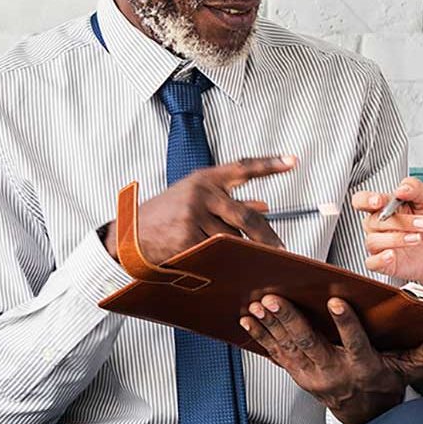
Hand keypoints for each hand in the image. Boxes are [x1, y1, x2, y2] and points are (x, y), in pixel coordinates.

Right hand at [104, 156, 296, 262]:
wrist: (129, 235)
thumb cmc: (163, 215)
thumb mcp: (193, 199)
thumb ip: (229, 201)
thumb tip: (264, 206)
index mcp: (204, 179)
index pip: (243, 168)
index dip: (270, 164)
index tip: (292, 161)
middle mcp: (201, 193)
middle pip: (246, 217)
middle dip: (266, 236)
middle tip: (280, 248)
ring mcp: (194, 216)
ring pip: (232, 240)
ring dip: (237, 251)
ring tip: (232, 256)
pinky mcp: (188, 238)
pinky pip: (216, 253)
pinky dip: (221, 260)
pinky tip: (214, 262)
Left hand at [239, 295, 422, 423]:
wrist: (363, 412)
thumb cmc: (383, 384)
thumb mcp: (409, 370)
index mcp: (362, 366)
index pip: (355, 344)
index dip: (346, 324)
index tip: (337, 303)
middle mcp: (333, 371)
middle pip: (309, 344)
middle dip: (290, 320)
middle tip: (275, 299)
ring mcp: (312, 374)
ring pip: (288, 347)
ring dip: (270, 325)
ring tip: (257, 304)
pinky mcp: (297, 373)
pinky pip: (275, 354)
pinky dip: (261, 336)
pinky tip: (249, 320)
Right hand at [351, 177, 422, 293]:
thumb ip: (416, 188)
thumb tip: (402, 187)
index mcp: (386, 207)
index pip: (363, 200)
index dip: (366, 200)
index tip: (379, 201)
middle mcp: (381, 226)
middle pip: (372, 221)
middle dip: (400, 221)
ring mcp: (382, 245)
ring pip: (372, 241)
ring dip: (396, 239)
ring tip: (417, 238)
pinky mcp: (385, 264)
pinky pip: (371, 263)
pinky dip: (380, 259)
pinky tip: (393, 254)